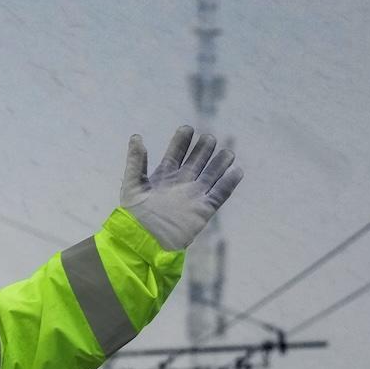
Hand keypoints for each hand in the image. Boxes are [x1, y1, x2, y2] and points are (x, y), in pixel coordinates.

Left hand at [120, 125, 243, 250]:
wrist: (145, 239)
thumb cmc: (135, 215)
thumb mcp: (132, 184)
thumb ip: (136, 161)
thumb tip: (137, 137)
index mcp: (164, 177)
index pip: (175, 154)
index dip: (182, 141)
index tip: (188, 128)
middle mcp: (181, 184)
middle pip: (196, 162)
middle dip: (203, 149)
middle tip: (210, 137)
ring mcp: (194, 196)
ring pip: (210, 175)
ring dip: (219, 163)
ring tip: (227, 151)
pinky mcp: (204, 210)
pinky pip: (220, 194)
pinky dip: (229, 183)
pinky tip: (237, 171)